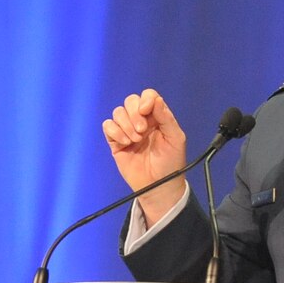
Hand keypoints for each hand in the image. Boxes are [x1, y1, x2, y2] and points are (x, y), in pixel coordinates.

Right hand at [103, 89, 189, 224]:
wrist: (159, 186)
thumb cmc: (171, 163)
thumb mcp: (175, 138)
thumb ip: (166, 118)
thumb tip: (155, 99)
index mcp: (157, 117)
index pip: (148, 96)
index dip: (145, 99)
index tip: (146, 110)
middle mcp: (141, 120)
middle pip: (130, 101)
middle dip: (134, 113)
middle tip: (142, 130)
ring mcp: (127, 130)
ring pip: (118, 112)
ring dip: (126, 124)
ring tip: (135, 140)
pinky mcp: (116, 142)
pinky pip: (108, 126)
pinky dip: (115, 131)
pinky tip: (125, 143)